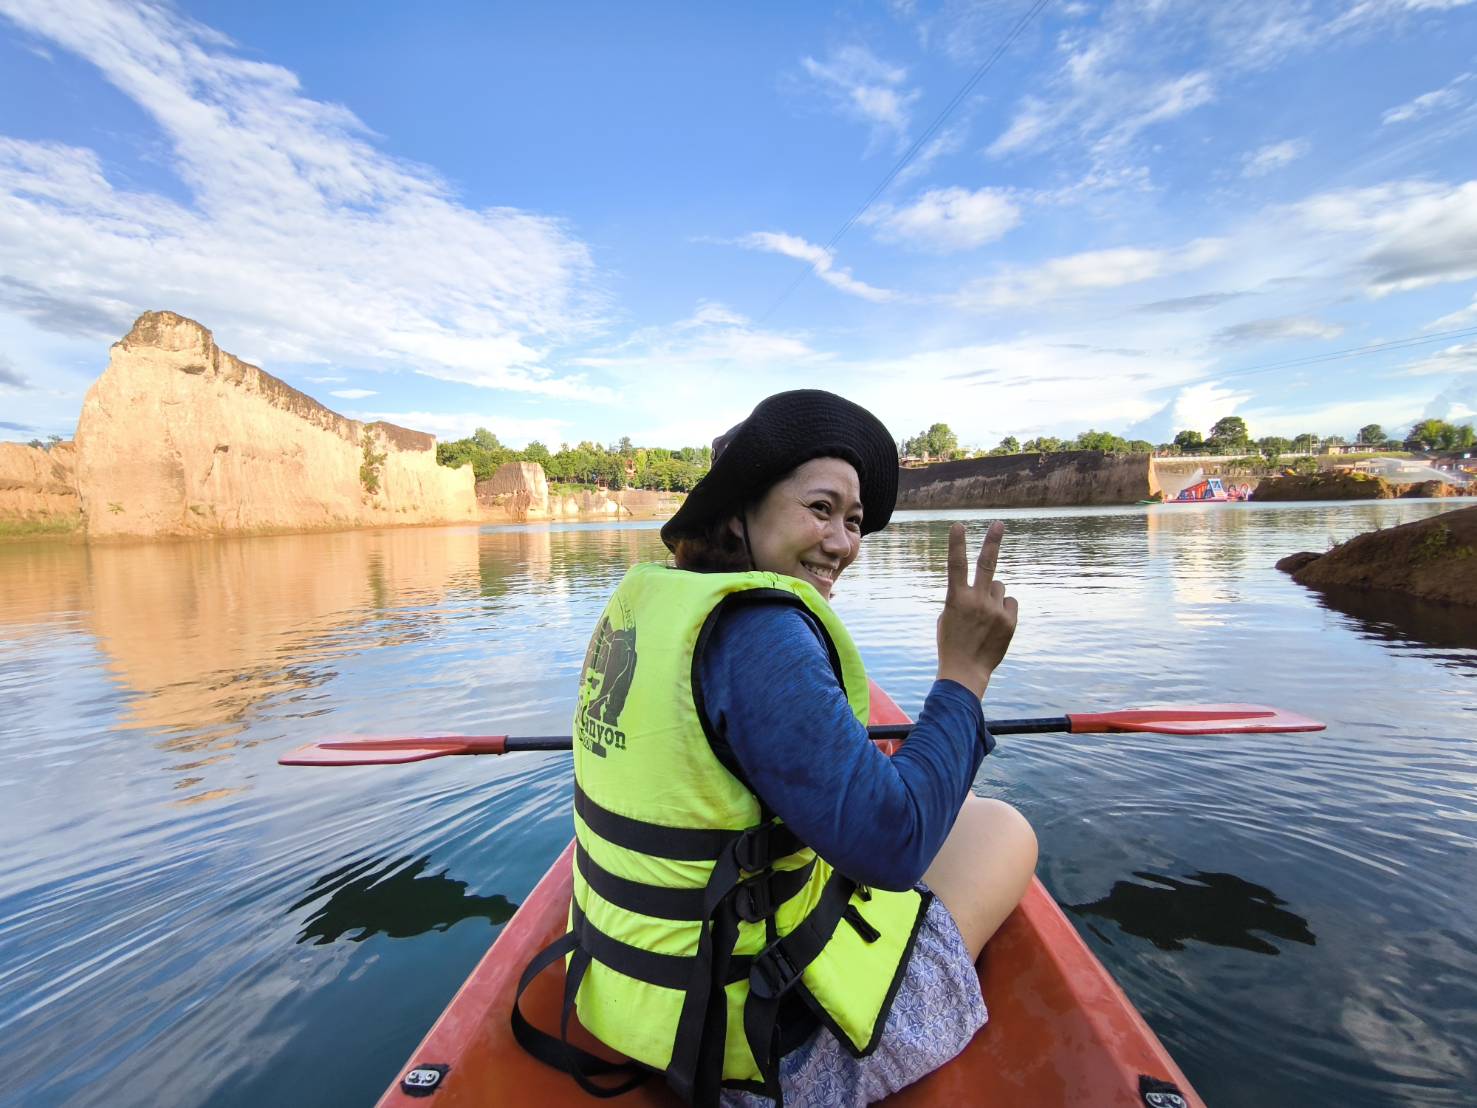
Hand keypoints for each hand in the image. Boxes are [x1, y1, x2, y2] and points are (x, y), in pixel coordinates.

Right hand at [936, 521, 1017, 698]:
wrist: (965, 671)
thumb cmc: (952, 642)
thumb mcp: (947, 616)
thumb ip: (961, 597)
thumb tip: (979, 587)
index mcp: (955, 599)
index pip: (955, 565)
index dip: (957, 543)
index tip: (959, 525)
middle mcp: (977, 601)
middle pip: (986, 564)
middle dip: (992, 541)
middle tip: (999, 524)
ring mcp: (995, 610)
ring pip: (999, 587)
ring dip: (993, 595)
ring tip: (984, 616)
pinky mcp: (1009, 621)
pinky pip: (1010, 603)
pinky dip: (1004, 609)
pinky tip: (995, 624)